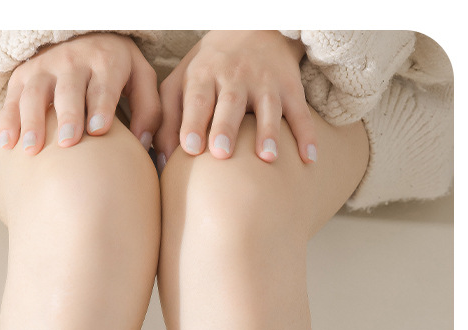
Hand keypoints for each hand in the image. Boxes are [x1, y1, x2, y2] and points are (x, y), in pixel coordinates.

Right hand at [0, 32, 161, 154]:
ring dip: (32, 120)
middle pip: (69, 90)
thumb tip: (144, 145)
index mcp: (106, 62)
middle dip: (68, 115)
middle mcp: (74, 61)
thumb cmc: (116, 70)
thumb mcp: (140, 78)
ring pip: (36, 92)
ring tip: (31, 149)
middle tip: (68, 143)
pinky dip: (8, 119)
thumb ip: (147, 110)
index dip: (100, 106)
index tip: (97, 131)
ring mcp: (46, 66)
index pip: (103, 85)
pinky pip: (13, 97)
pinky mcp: (24, 75)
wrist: (84, 36)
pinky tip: (6, 143)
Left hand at [155, 30, 316, 168]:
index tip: (190, 148)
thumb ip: (167, 119)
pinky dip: (306, 135)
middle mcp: (235, 76)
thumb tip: (159, 161)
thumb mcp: (182, 83)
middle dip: (226, 127)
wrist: (253, 29)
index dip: (193, 122)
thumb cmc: (209, 69)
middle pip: (231, 102)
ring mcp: (265, 81)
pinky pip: (300, 112)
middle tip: (222, 153)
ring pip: (268, 106)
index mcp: (204, 74)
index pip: (198, 98)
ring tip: (267, 158)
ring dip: (268, 131)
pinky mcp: (290, 88)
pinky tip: (308, 159)